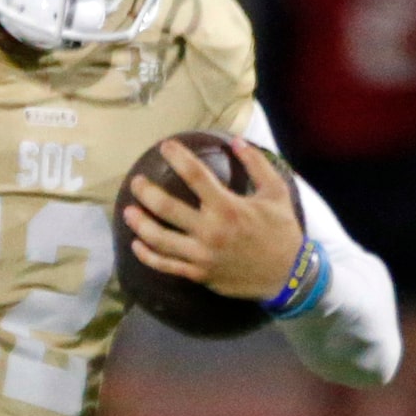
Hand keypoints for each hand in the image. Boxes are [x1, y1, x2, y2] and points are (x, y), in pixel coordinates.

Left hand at [125, 138, 304, 299]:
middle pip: (166, 208)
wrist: (288, 275)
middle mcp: (210, 231)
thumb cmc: (281, 231)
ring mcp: (201, 255)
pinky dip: (147, 255)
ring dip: (139, 224)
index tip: (164, 146)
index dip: (178, 158)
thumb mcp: (277, 192)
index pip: (195, 176)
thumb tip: (236, 140)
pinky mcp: (198, 274)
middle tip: (135, 182)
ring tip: (127, 212)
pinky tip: (136, 244)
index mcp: (228, 207)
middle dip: (146, 192)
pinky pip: (165, 265)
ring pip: (159, 239)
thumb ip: (257, 164)